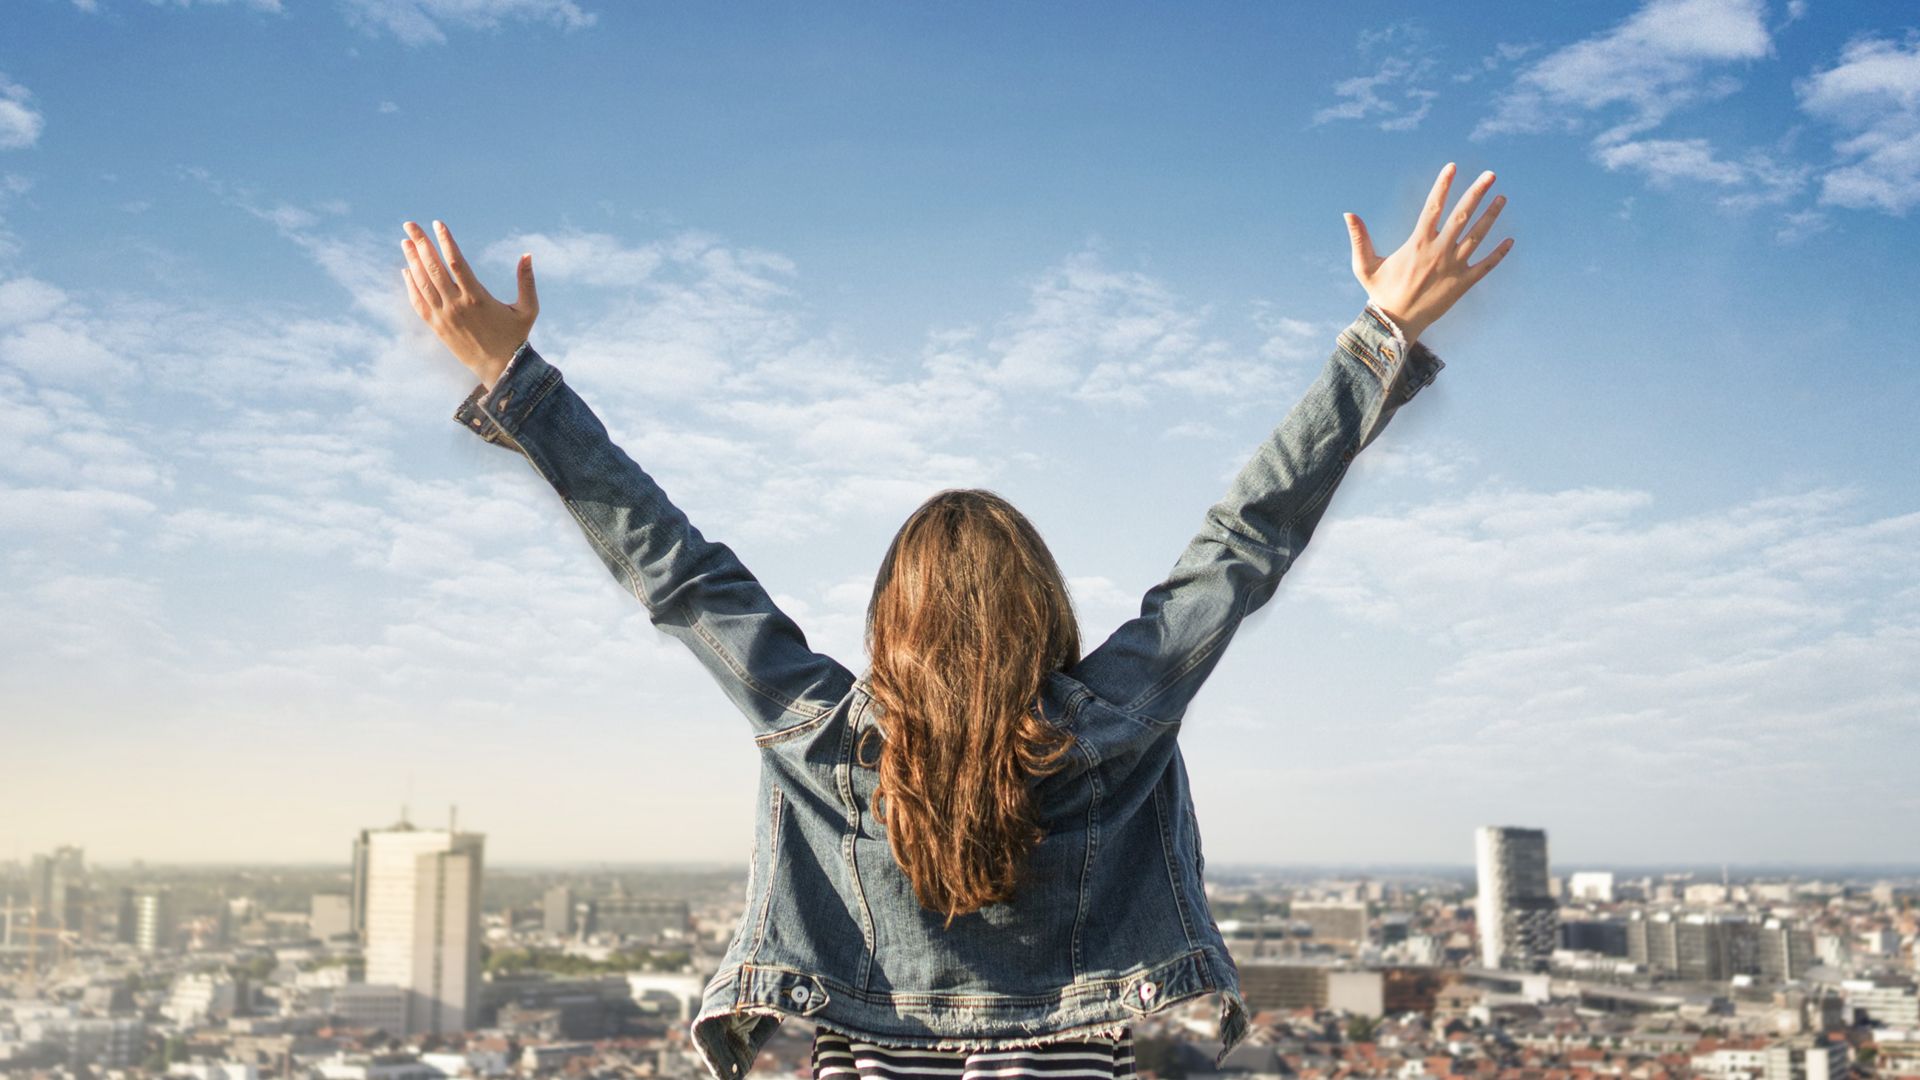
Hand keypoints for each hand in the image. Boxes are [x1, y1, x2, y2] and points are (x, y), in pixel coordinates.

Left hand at [400, 220, 538, 389]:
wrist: (500, 369)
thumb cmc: (516, 336)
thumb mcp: (528, 309)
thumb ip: (527, 281)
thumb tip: (527, 255)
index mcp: (478, 297)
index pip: (456, 262)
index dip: (446, 241)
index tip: (438, 223)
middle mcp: (457, 305)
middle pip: (433, 268)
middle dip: (420, 243)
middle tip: (410, 225)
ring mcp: (444, 316)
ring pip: (423, 283)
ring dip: (413, 260)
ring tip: (405, 242)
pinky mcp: (437, 327)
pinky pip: (418, 302)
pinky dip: (411, 285)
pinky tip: (407, 271)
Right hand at [1344, 162, 1511, 343]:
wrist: (1395, 324)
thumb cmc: (1379, 293)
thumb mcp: (1364, 265)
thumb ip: (1359, 238)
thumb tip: (1347, 213)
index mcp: (1417, 243)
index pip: (1433, 207)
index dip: (1442, 185)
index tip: (1451, 167)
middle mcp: (1438, 252)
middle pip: (1462, 215)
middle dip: (1477, 193)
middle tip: (1491, 174)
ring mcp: (1453, 267)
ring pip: (1477, 236)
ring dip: (1491, 216)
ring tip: (1502, 198)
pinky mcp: (1462, 284)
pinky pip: (1485, 266)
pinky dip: (1498, 254)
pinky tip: (1510, 241)